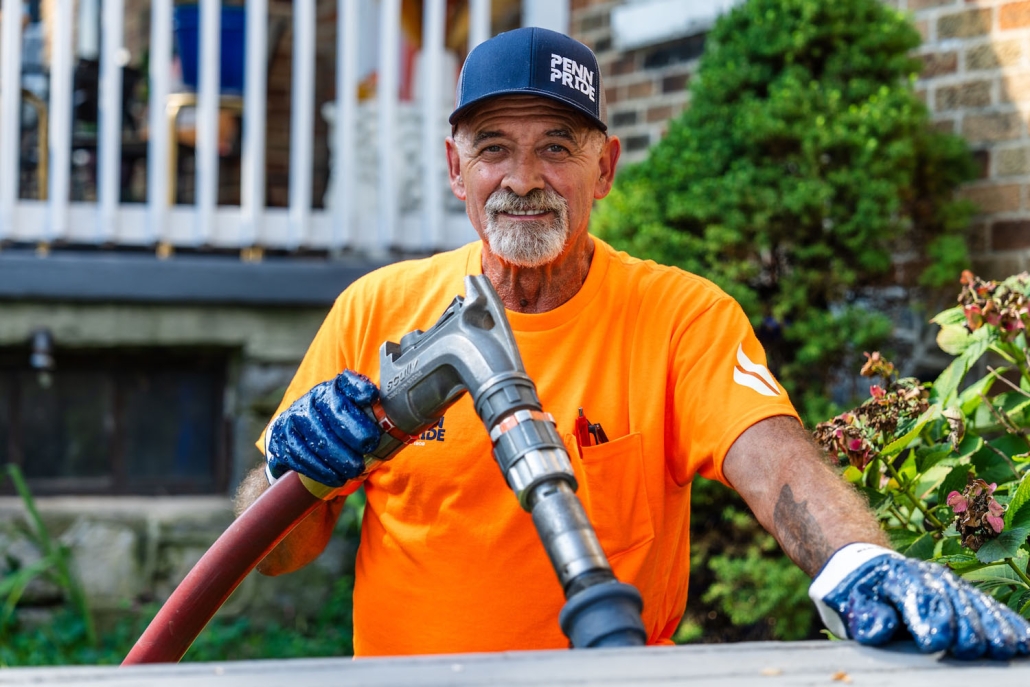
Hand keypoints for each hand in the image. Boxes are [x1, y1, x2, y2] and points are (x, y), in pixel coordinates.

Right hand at [265, 370, 381, 486]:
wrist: (300, 441)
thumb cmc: (337, 428)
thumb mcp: (355, 414)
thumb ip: (372, 410)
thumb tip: (392, 412)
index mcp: (331, 389)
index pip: (346, 384)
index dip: (358, 388)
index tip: (372, 397)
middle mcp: (309, 399)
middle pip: (331, 413)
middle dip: (353, 432)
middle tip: (370, 447)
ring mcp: (292, 419)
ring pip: (315, 437)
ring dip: (337, 457)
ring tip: (356, 470)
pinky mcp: (280, 441)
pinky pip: (299, 456)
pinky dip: (320, 470)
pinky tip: (336, 478)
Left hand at [810, 542, 1029, 659]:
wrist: (871, 567)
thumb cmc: (861, 593)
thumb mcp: (854, 603)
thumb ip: (867, 617)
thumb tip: (880, 630)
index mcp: (898, 577)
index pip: (918, 597)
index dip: (929, 619)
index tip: (936, 643)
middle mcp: (930, 577)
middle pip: (953, 602)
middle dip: (964, 627)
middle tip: (971, 651)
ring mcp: (951, 585)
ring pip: (977, 604)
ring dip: (993, 627)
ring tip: (1005, 648)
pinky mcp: (966, 595)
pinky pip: (991, 608)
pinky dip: (1009, 623)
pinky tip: (1024, 640)